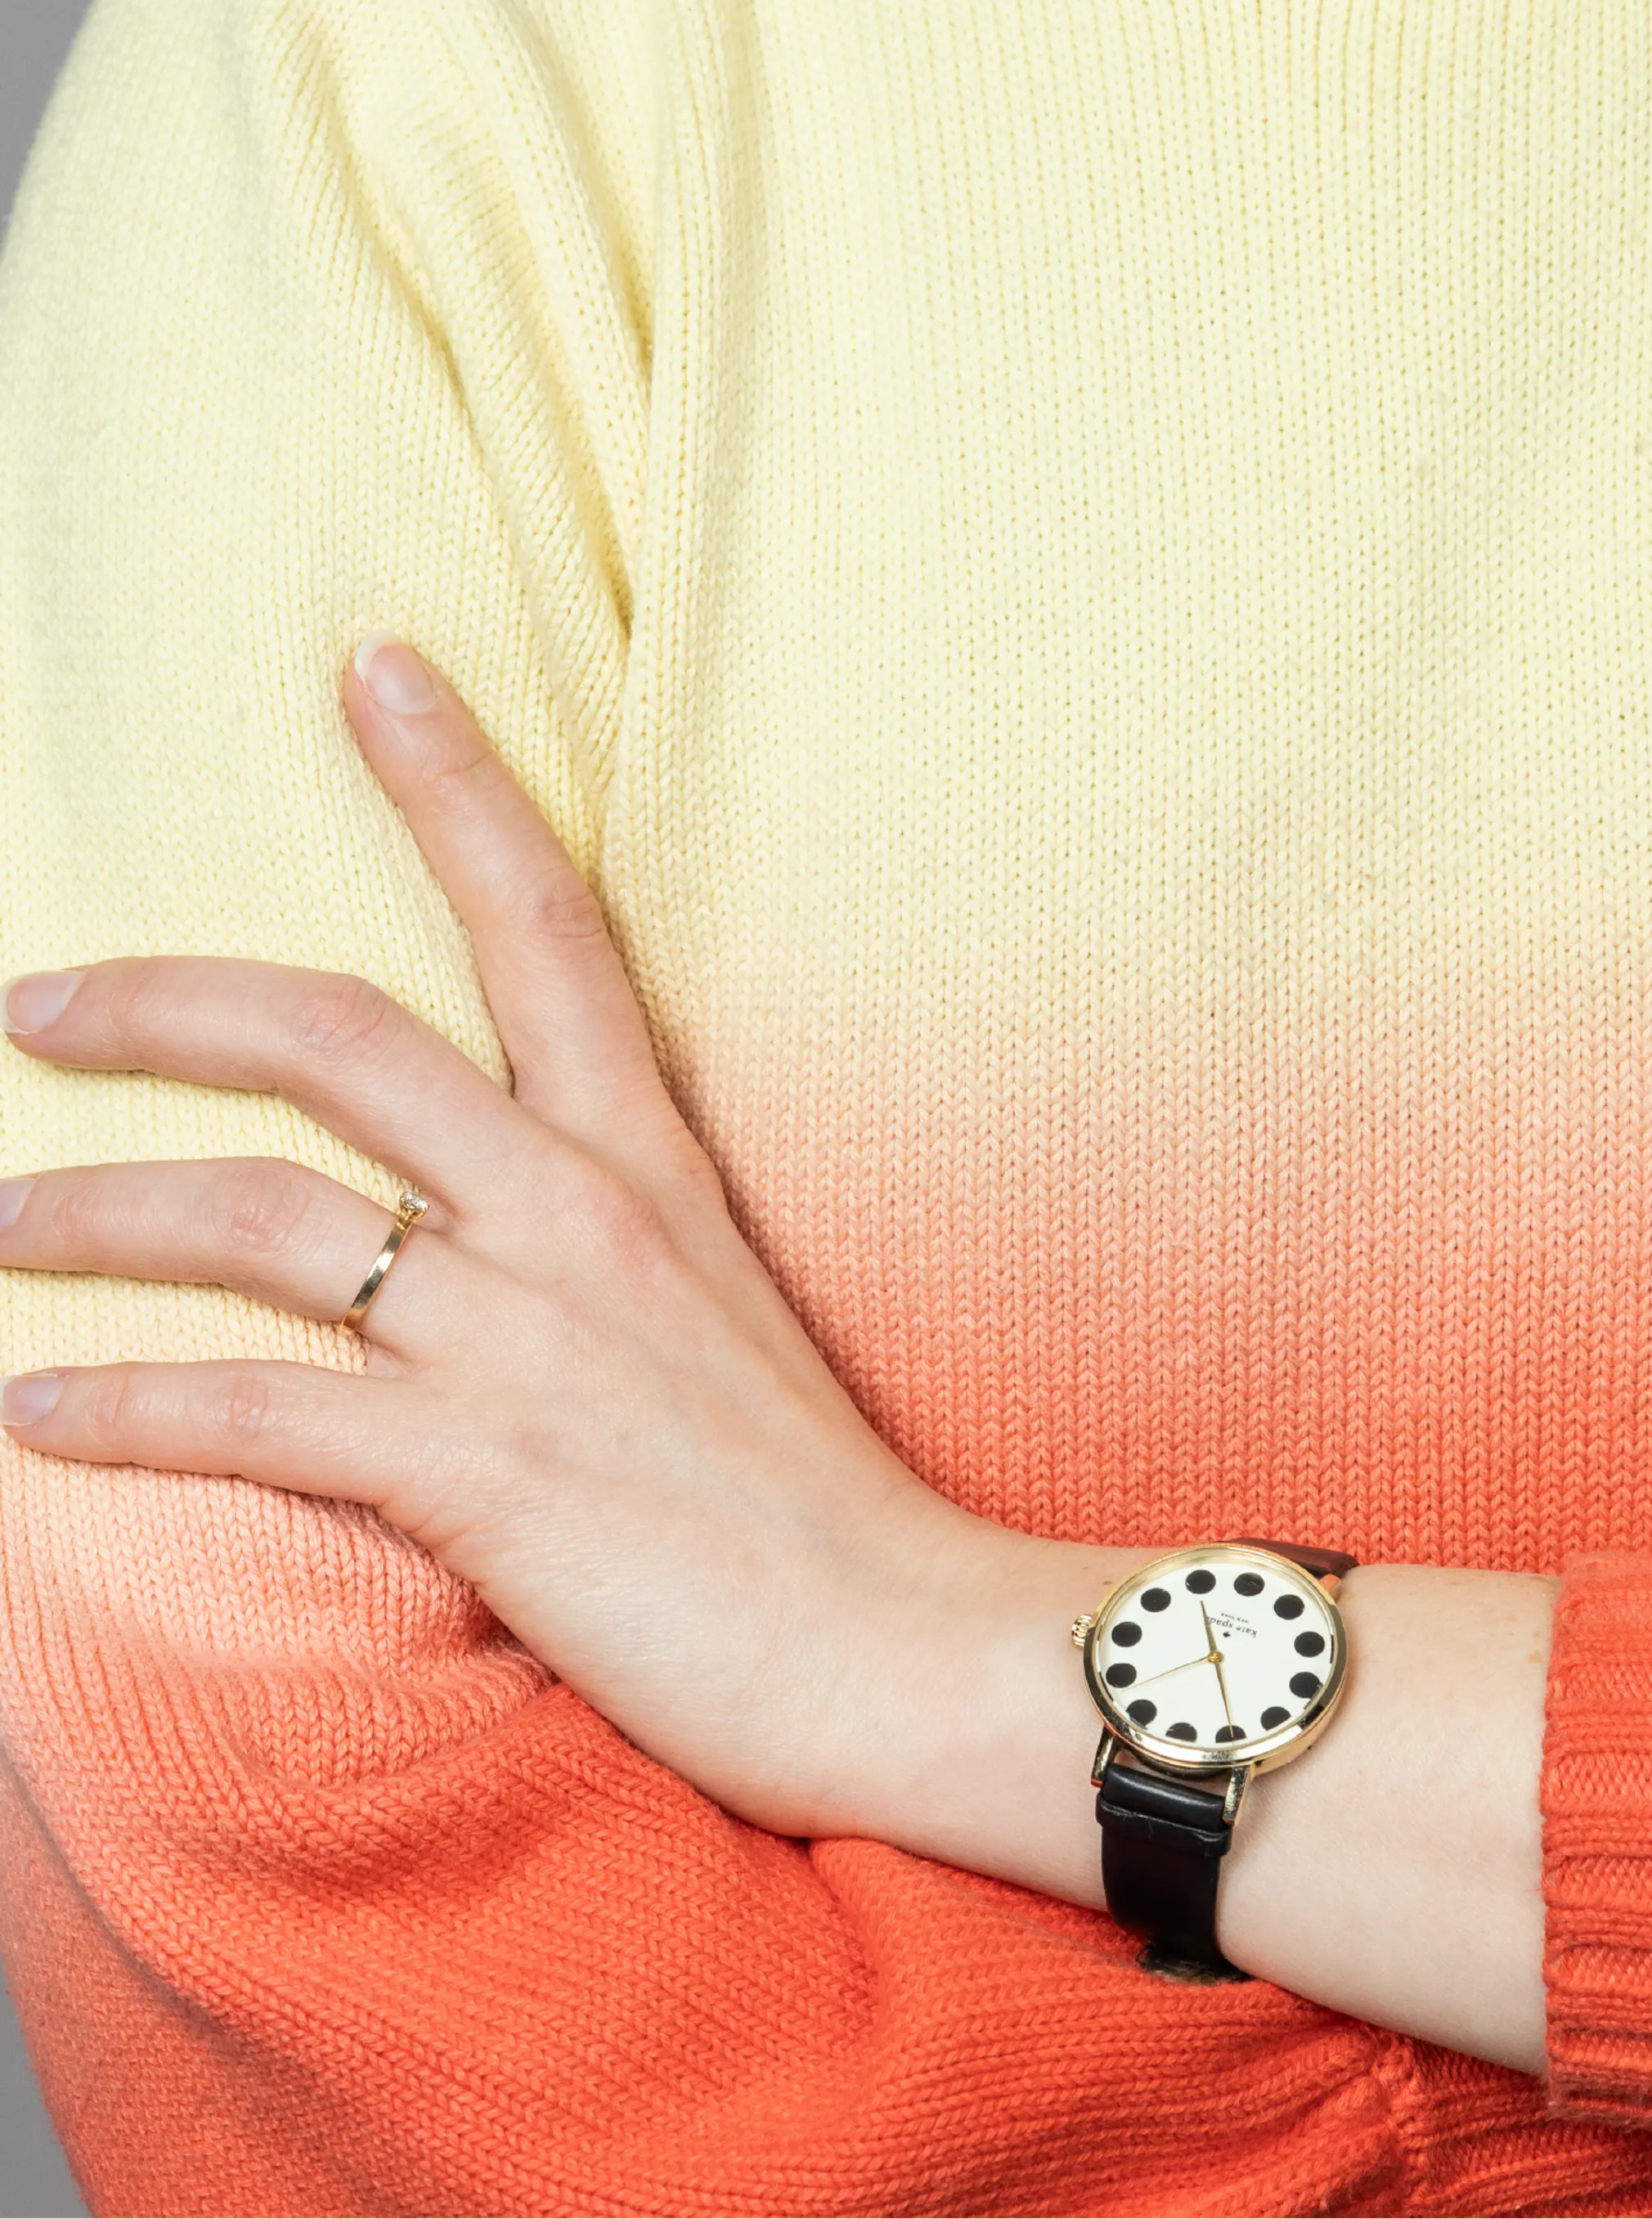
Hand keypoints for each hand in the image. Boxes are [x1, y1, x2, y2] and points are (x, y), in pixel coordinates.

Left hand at [0, 640, 1094, 1870]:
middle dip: (165, 1002)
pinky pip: (252, 1414)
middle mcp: (573, 1209)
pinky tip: (34, 1415)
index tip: (376, 667)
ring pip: (258, 1217)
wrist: (905, 1645)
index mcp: (644, 1154)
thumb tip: (483, 1241)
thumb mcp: (716, 1315)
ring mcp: (520, 1334)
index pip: (539, 915)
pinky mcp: (474, 1469)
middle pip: (340, 1034)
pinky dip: (122, 1411)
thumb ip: (601, 1253)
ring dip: (95, 1212)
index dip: (453, 781)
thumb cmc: (810, 1503)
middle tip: (36, 997)